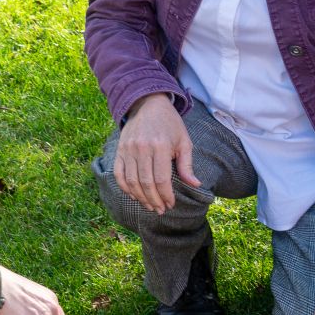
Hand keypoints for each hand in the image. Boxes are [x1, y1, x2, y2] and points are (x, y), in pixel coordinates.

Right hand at [114, 93, 200, 213]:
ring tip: (150, 206)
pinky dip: (125, 188)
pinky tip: (134, 196)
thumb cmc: (170, 124)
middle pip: (146, 183)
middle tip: (160, 210)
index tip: (171, 204)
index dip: (166, 196)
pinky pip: (119, 174)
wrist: (148, 104)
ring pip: (131, 182)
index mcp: (160, 146)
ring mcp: (128, 150)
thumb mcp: (184, 141)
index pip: (162, 179)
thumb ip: (187, 164)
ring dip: (141, 198)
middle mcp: (142, 148)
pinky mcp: (119, 150)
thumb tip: (195, 185)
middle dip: (154, 200)